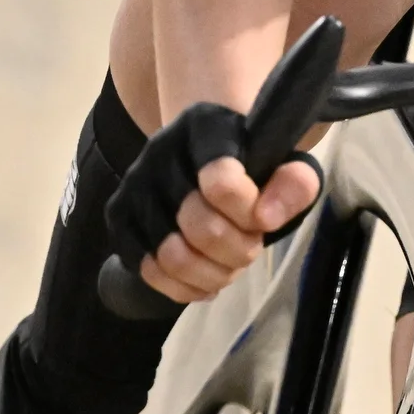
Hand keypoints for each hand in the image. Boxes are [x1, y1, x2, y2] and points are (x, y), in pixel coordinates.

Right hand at [104, 100, 322, 307]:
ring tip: (230, 263)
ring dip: (214, 274)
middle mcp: (161, 150)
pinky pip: (148, 271)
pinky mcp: (118, 215)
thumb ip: (295, 184)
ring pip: (172, 257)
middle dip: (239, 251)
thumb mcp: (287, 164)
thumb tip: (266, 218)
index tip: (265, 219)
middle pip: (200, 228)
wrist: (205, 155)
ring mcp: (133, 183)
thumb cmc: (251, 163)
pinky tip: (205, 277)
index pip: (221, 182)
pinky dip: (184, 287)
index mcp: (206, 126)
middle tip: (252, 245)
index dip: (249, 214)